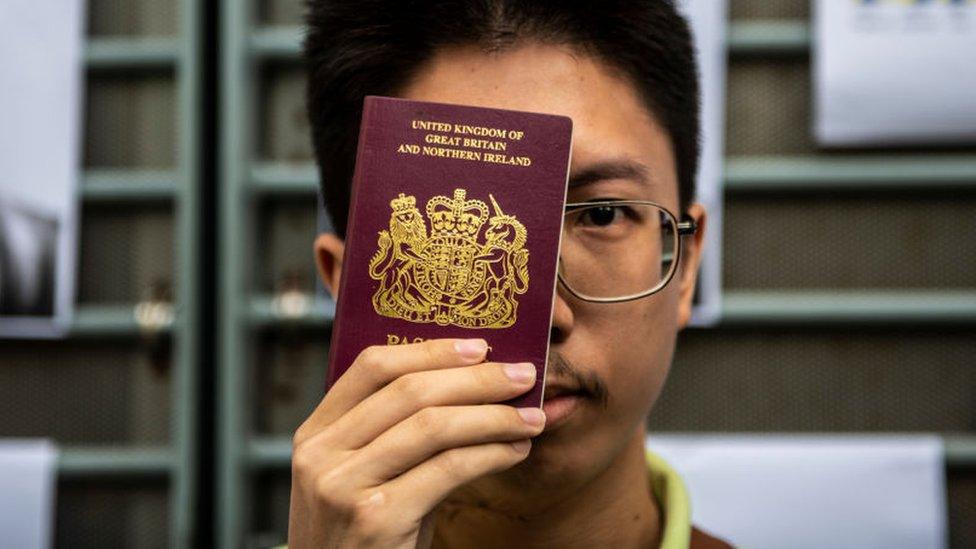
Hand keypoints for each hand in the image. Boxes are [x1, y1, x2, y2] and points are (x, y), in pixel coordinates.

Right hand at [288, 338, 543, 547]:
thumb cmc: (365, 542)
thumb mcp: (363, 481)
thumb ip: (393, 435)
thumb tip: (471, 383)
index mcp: (314, 435)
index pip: (371, 367)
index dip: (430, 350)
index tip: (479, 346)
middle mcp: (320, 455)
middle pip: (409, 391)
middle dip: (477, 379)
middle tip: (523, 375)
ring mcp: (343, 486)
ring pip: (433, 426)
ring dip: (494, 416)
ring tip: (533, 417)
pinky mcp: (375, 518)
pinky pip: (448, 469)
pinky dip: (490, 453)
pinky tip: (515, 451)